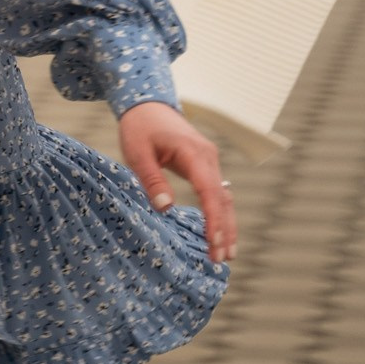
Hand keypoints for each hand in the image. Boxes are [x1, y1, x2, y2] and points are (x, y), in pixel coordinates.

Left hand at [117, 102, 236, 265]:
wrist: (147, 104)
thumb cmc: (140, 127)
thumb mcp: (137, 153)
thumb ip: (152, 179)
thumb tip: (167, 209)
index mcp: (193, 153)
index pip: (210, 192)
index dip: (214, 220)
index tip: (214, 243)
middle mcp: (208, 157)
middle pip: (223, 198)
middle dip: (224, 230)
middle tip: (222, 259)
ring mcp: (210, 160)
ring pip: (225, 196)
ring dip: (227, 224)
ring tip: (227, 254)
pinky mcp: (206, 164)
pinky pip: (218, 191)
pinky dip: (221, 212)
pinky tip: (220, 232)